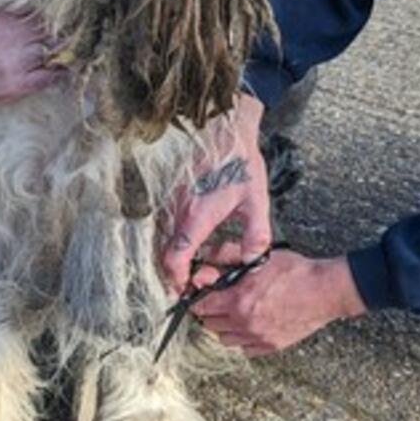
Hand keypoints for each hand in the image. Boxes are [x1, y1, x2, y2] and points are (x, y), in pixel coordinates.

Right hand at [0, 3, 64, 109]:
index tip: (62, 8)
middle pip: (52, 27)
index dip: (55, 7)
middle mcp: (13, 35)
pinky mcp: (20, 84)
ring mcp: (18, 61)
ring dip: (63, 47)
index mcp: (3, 13)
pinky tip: (67, 67)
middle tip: (69, 27)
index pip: (42, 5)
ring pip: (56, 49)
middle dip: (61, 27)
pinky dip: (62, 71)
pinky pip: (52, 76)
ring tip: (70, 46)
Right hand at [161, 93, 271, 291]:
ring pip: (163, 240)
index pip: (176, 257)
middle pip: (164, 253)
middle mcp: (179, 211)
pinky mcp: (173, 196)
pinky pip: (166, 226)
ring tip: (196, 268)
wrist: (226, 131)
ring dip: (174, 258)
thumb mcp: (256, 202)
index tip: (187, 290)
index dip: (177, 279)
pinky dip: (174, 242)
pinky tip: (193, 245)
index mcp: (198, 216)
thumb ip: (256, 237)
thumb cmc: (241, 164)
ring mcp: (173, 202)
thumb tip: (252, 263)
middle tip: (195, 283)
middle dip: (175, 274)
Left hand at [191, 243, 366, 355]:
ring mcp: (258, 337)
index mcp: (238, 300)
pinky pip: (244, 349)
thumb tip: (205, 260)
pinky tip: (250, 323)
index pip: (201, 306)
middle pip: (210, 324)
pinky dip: (242, 338)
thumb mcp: (259, 256)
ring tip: (234, 311)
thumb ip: (227, 256)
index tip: (201, 293)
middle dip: (210, 311)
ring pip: (225, 338)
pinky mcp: (271, 346)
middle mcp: (245, 323)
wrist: (324, 290)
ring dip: (224, 326)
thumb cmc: (294, 271)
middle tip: (218, 299)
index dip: (198, 298)